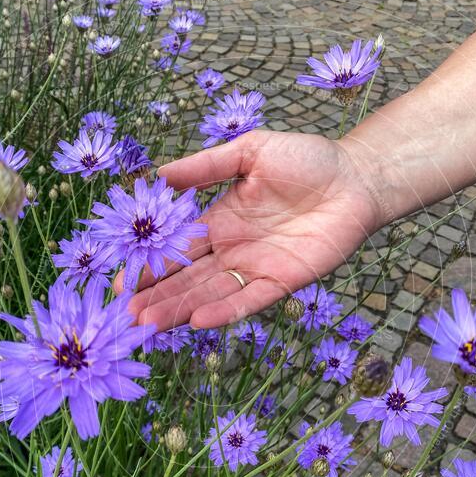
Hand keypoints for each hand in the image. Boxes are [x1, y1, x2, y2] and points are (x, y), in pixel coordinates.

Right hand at [114, 129, 384, 329]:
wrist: (356, 177)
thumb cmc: (306, 160)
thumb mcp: (250, 152)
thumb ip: (206, 166)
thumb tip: (157, 174)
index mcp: (219, 221)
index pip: (176, 250)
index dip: (148, 266)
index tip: (119, 283)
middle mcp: (232, 250)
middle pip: (187, 279)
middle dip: (156, 297)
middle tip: (124, 315)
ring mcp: (256, 268)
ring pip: (210, 294)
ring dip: (180, 309)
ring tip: (148, 324)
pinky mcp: (284, 281)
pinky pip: (250, 300)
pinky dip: (225, 311)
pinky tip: (198, 320)